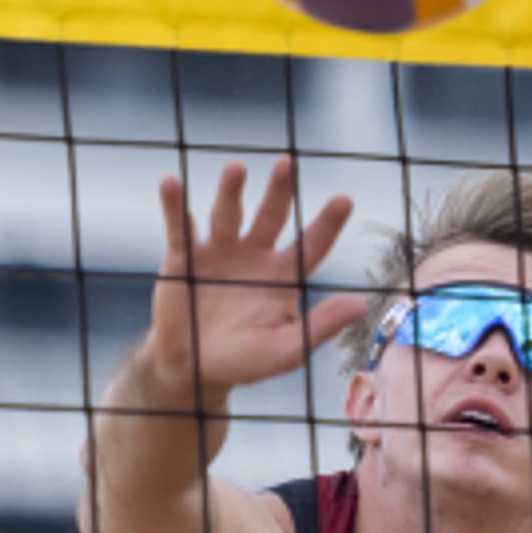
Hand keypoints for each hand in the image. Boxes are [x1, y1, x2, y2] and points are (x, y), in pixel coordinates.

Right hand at [143, 156, 374, 401]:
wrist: (192, 368)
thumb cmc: (244, 360)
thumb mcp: (286, 349)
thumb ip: (319, 326)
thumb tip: (361, 304)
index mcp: (282, 275)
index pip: (310, 244)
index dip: (327, 223)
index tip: (344, 199)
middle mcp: (253, 255)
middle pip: (270, 216)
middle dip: (278, 191)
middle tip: (286, 164)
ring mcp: (219, 251)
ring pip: (227, 214)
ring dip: (230, 191)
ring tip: (236, 169)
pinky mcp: (183, 256)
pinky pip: (180, 226)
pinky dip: (175, 205)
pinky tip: (171, 183)